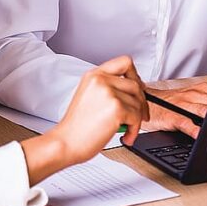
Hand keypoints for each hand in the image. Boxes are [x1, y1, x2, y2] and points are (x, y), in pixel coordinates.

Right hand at [22, 56, 148, 184]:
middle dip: (141, 102)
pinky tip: (126, 135)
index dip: (135, 75)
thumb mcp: (89, 96)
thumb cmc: (76, 126)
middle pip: (135, 85)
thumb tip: (132, 92)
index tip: (138, 89)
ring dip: (137, 119)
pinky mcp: (116, 109)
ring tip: (127, 129)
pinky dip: (135, 129)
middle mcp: (101, 80)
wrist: (65, 143)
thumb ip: (108, 88)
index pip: (124, 62)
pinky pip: (137, 117)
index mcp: (94, 75)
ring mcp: (109, 93)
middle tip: (140, 115)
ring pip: (138, 103)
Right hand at [141, 81, 206, 138]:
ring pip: (203, 111)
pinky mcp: (173, 117)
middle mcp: (192, 95)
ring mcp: (183, 105)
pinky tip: (201, 135)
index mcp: (200, 89)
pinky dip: (195, 130)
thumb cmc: (172, 102)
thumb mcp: (192, 97)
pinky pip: (186, 123)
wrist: (149, 101)